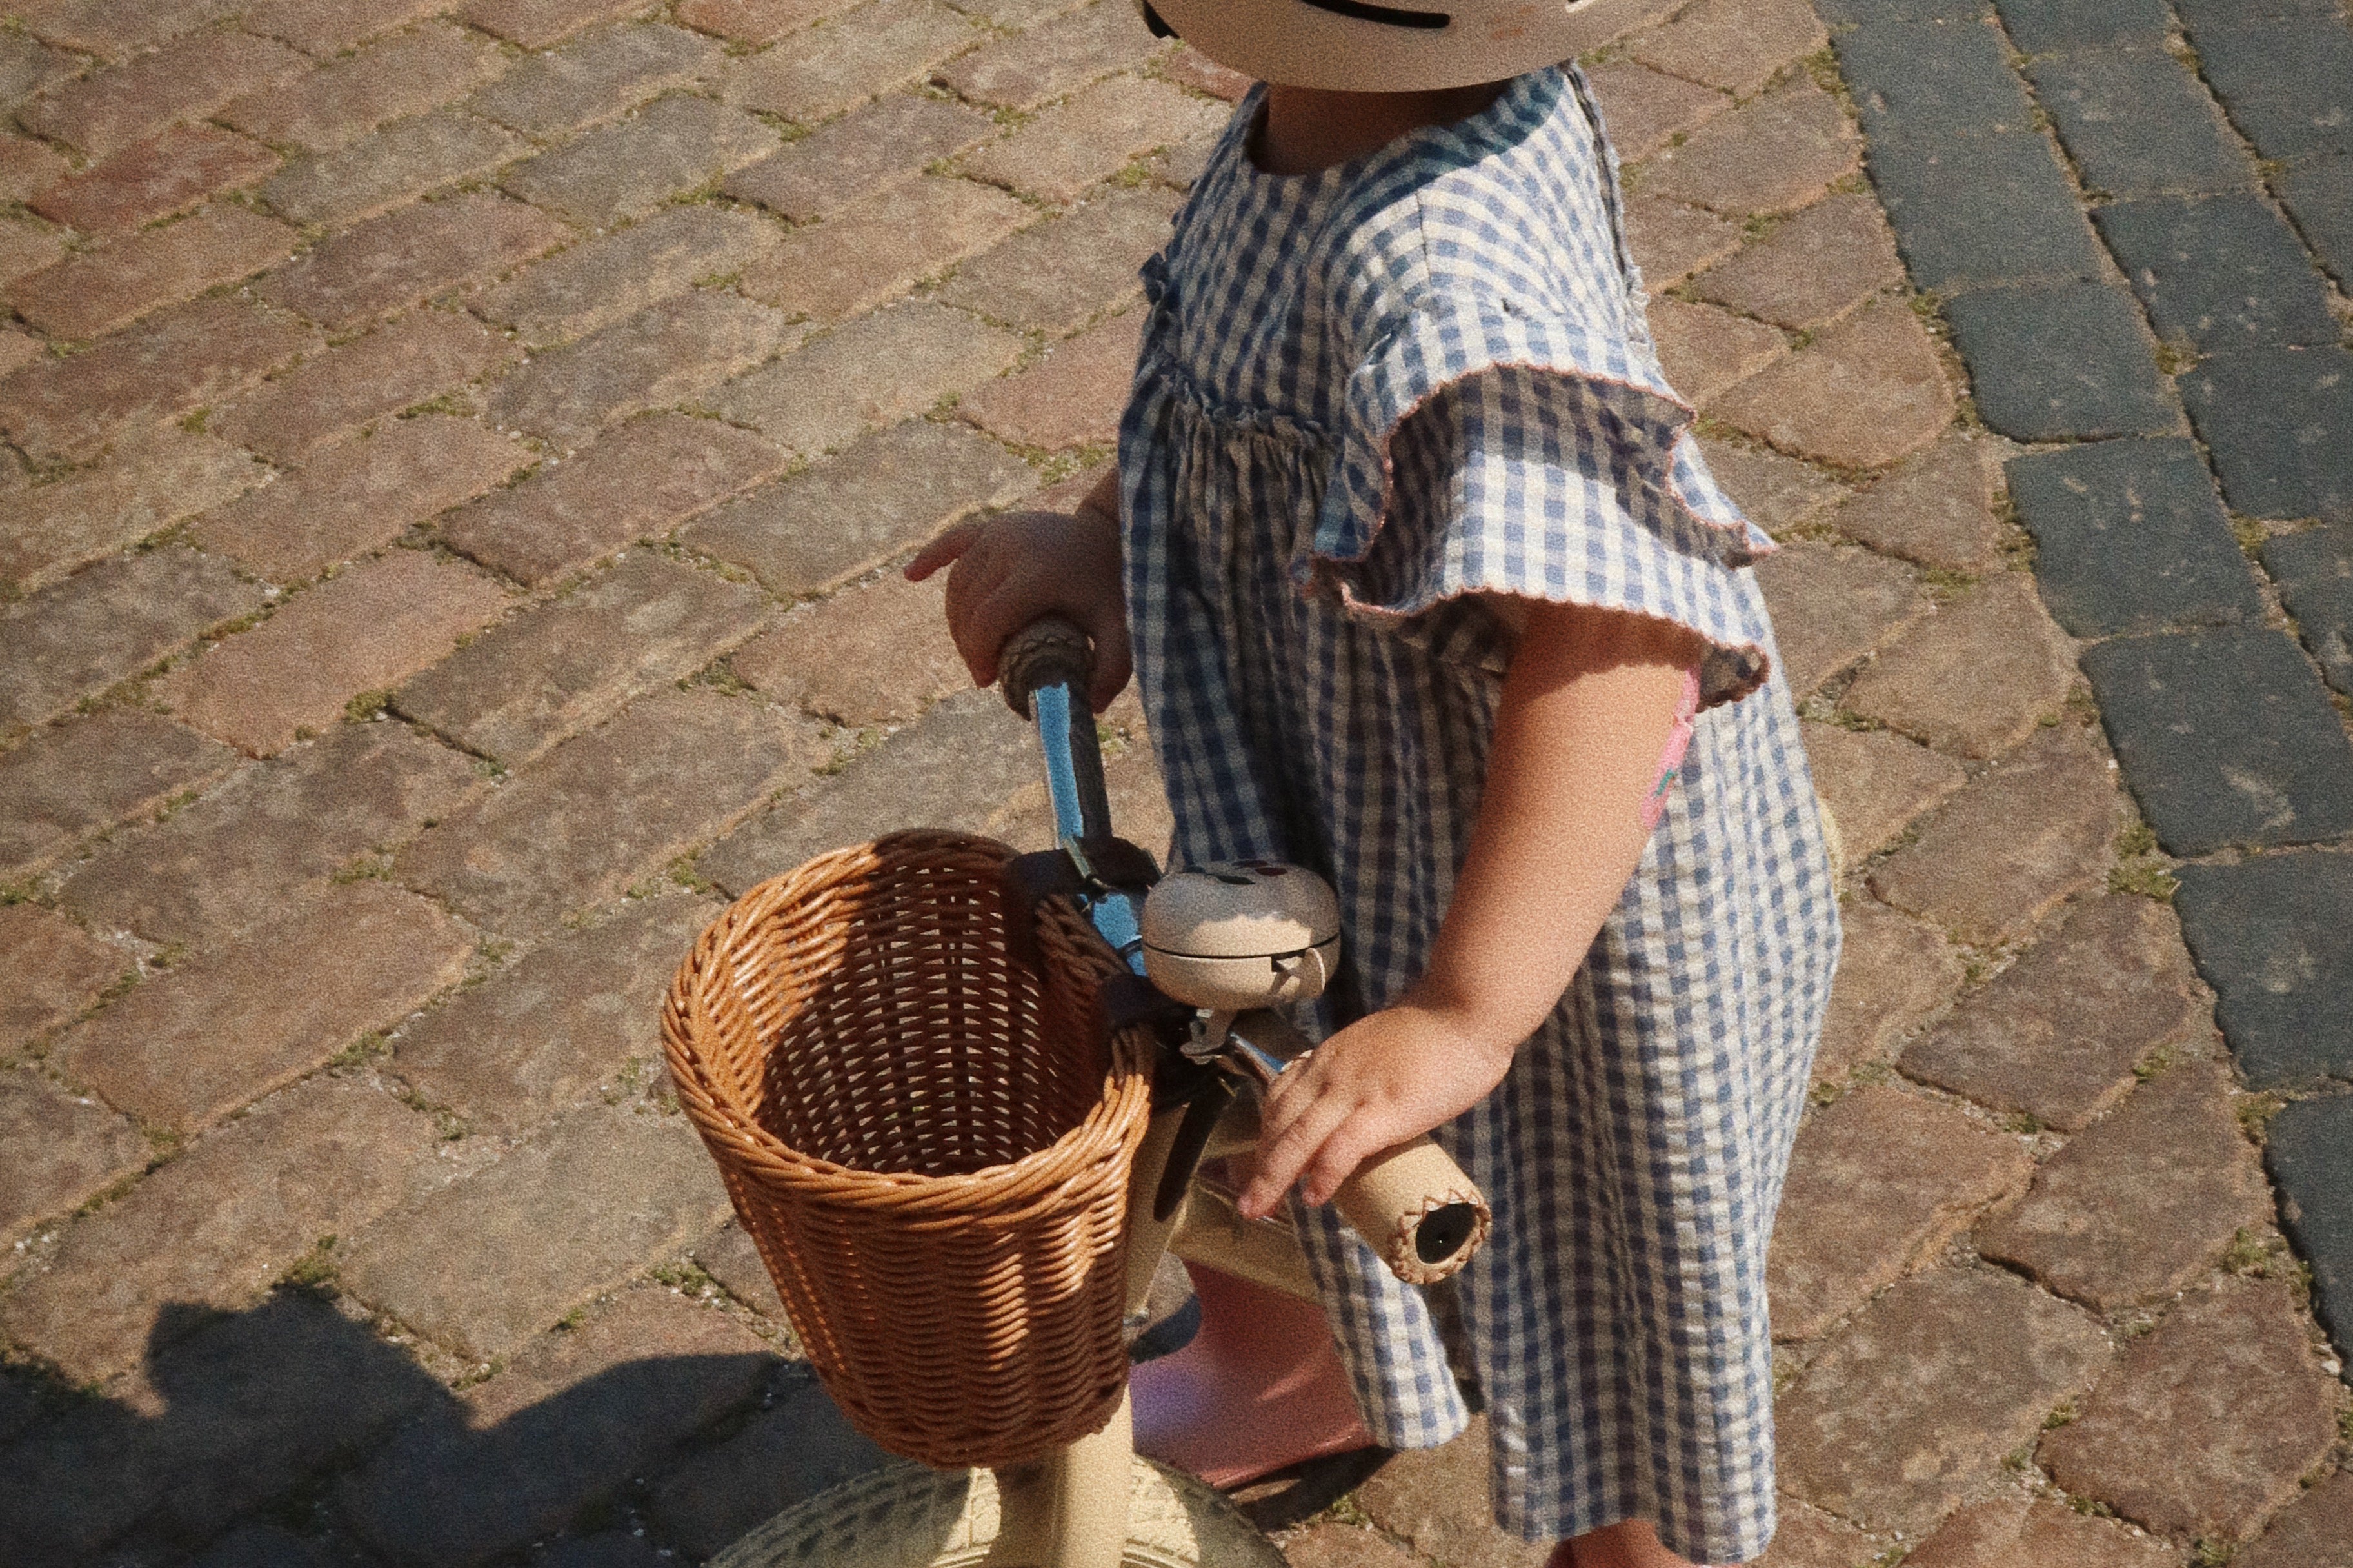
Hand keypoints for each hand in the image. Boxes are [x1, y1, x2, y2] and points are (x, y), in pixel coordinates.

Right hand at [905, 501, 1130, 712]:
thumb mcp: (1121, 627)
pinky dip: (931, 558)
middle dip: (969, 645)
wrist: (1112, 533)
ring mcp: (999, 533)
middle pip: (969, 606)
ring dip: (957, 620)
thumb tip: (1092, 709)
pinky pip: (953, 541)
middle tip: (984, 671)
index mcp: (1038, 573)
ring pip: (958, 584)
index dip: (979, 654)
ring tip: (974, 648)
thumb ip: (1113, 669)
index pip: (988, 620)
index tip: (987, 680)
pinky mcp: (993, 526)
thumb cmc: (1113, 586)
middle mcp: (1011, 548)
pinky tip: (911, 576)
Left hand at [1235, 1001, 1515, 1219]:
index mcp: (1327, 1058)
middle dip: (1259, 1165)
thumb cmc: (1432, 1033)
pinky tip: (1314, 1197)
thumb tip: (1356, 1109)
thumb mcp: (1374, 1048)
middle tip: (1249, 1202)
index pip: (1279, 1098)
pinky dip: (1323, 1175)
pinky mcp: (1384, 1110)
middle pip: (1279, 1123)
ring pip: (1298, 1139)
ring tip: (1259, 1209)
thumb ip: (1359, 1075)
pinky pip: (1341, 1148)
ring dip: (1272, 1178)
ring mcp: (1354, 1091)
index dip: (1264, 1134)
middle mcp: (1330, 1073)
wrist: (1464, 1011)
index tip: (1258, 1164)